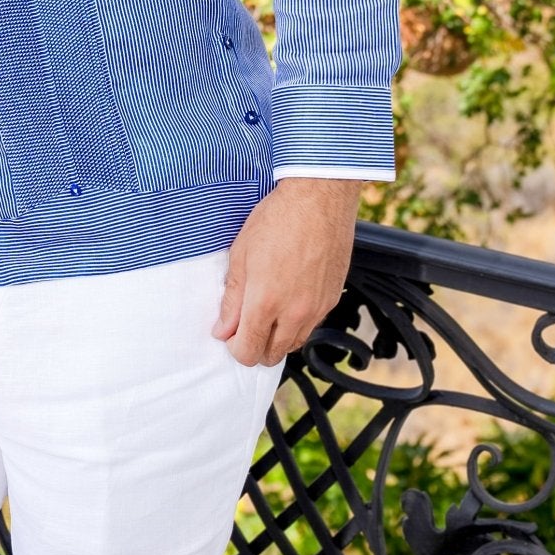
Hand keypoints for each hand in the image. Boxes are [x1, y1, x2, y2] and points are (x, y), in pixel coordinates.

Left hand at [212, 179, 360, 365]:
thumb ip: (232, 299)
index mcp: (265, 302)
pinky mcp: (332, 300)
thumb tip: (223, 329)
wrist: (318, 199)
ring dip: (277, 338)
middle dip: (255, 347)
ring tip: (267, 313)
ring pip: (294, 344)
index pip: (248, 351)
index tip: (229, 334)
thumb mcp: (241, 255)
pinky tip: (288, 300)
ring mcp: (316, 308)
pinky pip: (311, 326)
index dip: (235, 348)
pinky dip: (297, 323)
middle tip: (245, 325)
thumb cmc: (277, 219)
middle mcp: (294, 312)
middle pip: (272, 355)